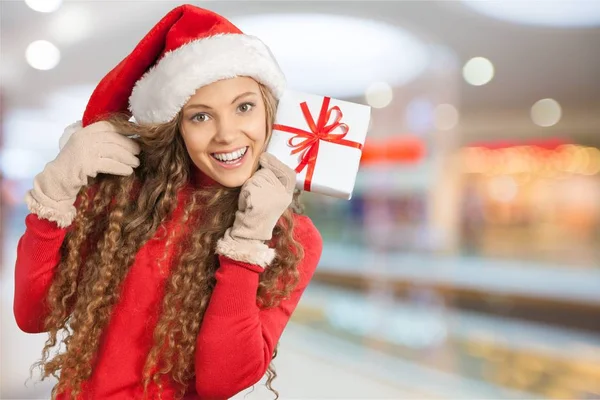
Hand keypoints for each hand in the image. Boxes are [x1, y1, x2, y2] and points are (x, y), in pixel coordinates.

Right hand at [25, 120, 140, 226]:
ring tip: (136, 163)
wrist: (58, 179)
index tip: (135, 135)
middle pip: (113, 139)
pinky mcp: (87, 164)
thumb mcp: (85, 145)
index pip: (108, 126)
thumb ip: (100, 139)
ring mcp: (84, 151)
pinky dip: (121, 168)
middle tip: (138, 152)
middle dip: (129, 145)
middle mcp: (84, 138)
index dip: (123, 130)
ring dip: (128, 158)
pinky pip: (110, 164)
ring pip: (114, 151)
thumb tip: (126, 135)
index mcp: (84, 131)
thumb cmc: (76, 164)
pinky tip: (128, 171)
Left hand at [215, 153, 295, 266]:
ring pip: (255, 179)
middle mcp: (283, 196)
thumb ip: (273, 181)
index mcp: (288, 195)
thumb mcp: (272, 197)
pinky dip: (243, 194)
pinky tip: (246, 205)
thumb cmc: (257, 214)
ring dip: (248, 187)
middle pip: (266, 173)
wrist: (251, 234)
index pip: (288, 173)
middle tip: (255, 194)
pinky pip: (248, 187)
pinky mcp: (259, 202)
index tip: (264, 158)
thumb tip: (264, 157)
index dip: (275, 163)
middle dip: (256, 178)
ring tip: (251, 201)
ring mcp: (272, 199)